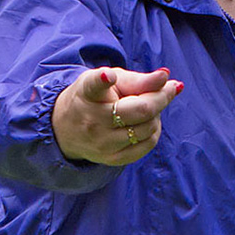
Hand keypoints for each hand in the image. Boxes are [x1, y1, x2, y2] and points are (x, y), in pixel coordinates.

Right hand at [52, 67, 181, 165]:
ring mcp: (103, 143)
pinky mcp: (113, 159)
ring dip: (156, 114)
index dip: (102, 80)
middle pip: (142, 109)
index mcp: (88, 93)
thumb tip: (167, 76)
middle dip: (162, 97)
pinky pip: (148, 144)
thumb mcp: (113, 80)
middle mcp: (93, 120)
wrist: (67, 129)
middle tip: (165, 88)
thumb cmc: (98, 97)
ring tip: (146, 107)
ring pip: (149, 127)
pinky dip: (153, 130)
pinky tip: (144, 122)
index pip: (93, 86)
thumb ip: (139, 79)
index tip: (107, 76)